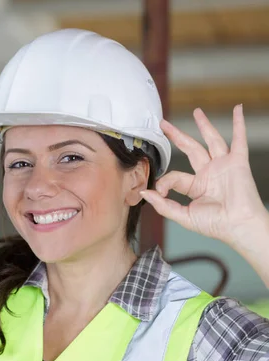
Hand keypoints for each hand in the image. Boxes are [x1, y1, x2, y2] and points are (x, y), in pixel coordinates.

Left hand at [140, 105, 267, 248]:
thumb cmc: (216, 225)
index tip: (160, 191)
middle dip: (176, 135)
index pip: (175, 175)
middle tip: (163, 124)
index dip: (165, 182)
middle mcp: (209, 173)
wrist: (239, 226)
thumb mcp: (183, 216)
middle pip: (190, 148)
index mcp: (196, 186)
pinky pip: (238, 140)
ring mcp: (223, 166)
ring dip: (204, 125)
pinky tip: (237, 110)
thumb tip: (144, 194)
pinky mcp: (237, 162)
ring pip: (211, 140)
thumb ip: (163, 205)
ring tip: (196, 111)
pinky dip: (239, 124)